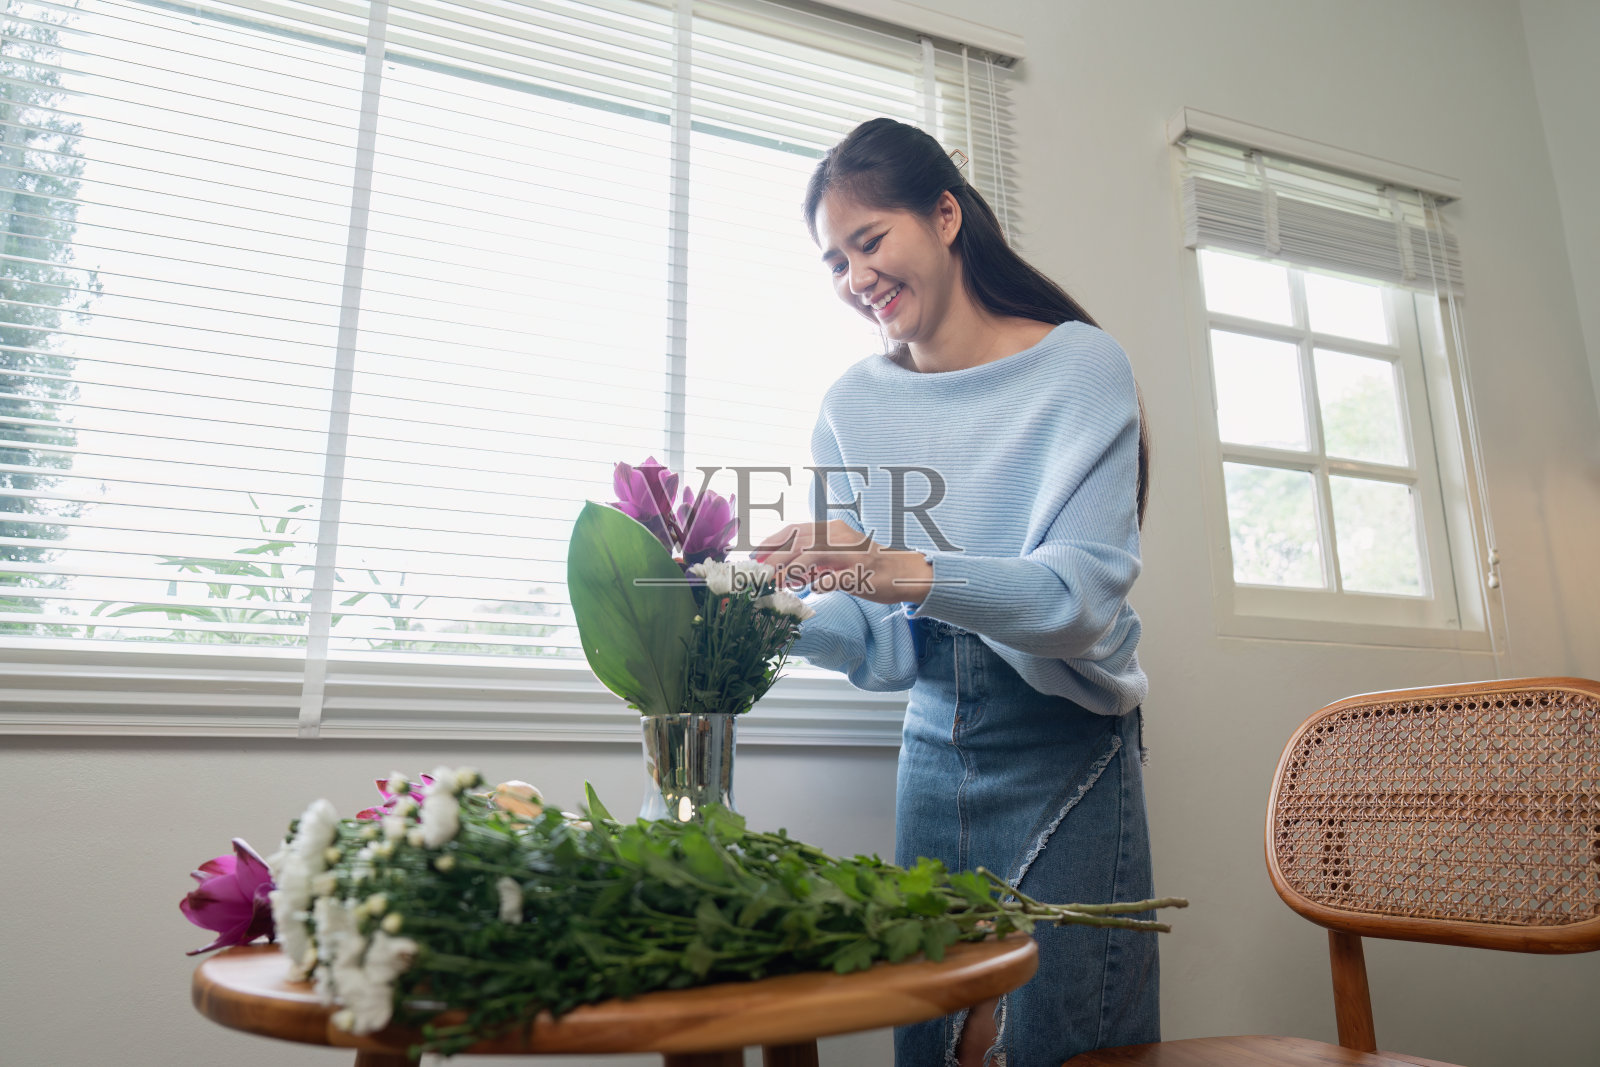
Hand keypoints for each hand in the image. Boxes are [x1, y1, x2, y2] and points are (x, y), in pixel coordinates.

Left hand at [752, 521, 934, 604]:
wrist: (904, 572)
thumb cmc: (868, 565)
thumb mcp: (838, 557)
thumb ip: (813, 561)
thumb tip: (786, 573)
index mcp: (833, 529)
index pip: (795, 530)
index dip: (773, 541)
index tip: (755, 555)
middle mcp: (840, 537)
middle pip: (798, 542)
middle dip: (774, 558)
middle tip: (759, 573)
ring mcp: (850, 555)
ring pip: (810, 557)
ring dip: (789, 571)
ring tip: (776, 584)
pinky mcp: (861, 573)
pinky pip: (832, 580)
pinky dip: (819, 585)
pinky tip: (814, 590)